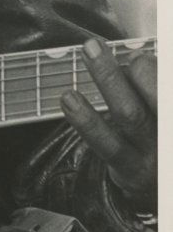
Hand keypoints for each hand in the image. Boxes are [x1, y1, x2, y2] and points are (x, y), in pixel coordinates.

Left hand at [61, 38, 156, 211]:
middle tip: (105, 47)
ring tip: (88, 53)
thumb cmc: (157, 132)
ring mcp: (153, 154)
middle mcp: (169, 136)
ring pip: (129, 114)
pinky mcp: (130, 170)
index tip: (135, 55)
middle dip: (136, 66)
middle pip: (158, 97)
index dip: (152, 68)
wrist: (159, 185)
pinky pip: (107, 144)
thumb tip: (132, 54)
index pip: (167, 90)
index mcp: (172, 115)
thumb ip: (151, 85)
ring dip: (107, 79)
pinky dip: (86, 119)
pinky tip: (70, 99)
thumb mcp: (157, 109)